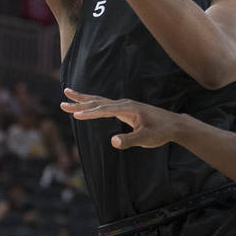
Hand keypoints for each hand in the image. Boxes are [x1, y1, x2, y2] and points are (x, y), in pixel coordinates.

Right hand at [61, 90, 180, 148]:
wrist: (173, 124)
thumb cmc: (160, 132)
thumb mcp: (146, 139)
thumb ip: (129, 140)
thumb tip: (113, 141)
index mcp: (128, 108)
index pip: (105, 110)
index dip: (90, 113)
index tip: (76, 115)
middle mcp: (124, 103)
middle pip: (98, 101)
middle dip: (80, 102)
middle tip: (62, 103)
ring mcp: (124, 104)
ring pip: (99, 100)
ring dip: (83, 99)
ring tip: (67, 94)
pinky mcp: (124, 108)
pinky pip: (104, 104)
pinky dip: (92, 102)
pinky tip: (85, 103)